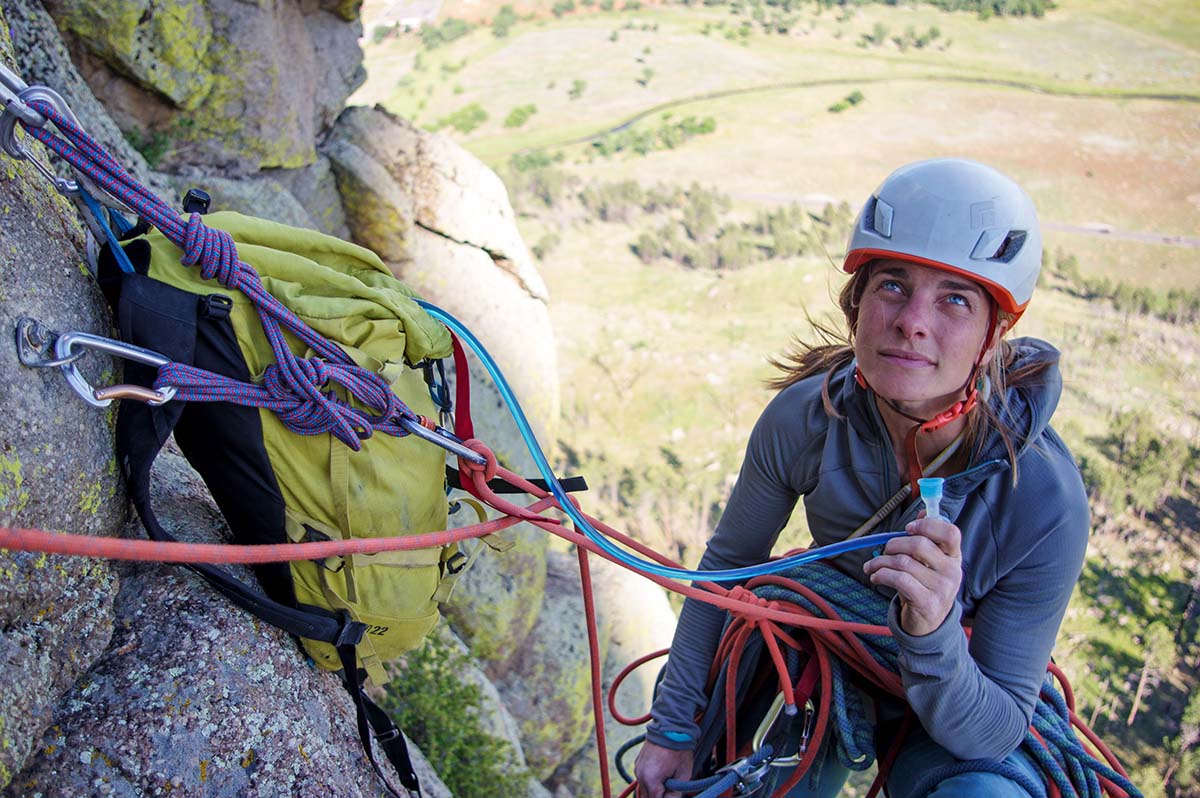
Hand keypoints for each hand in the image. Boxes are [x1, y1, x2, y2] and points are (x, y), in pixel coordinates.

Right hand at [634, 741, 693, 797]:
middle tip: (671, 788)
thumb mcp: (683, 774)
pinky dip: (650, 780)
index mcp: (651, 780)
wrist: (670, 727)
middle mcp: (640, 775)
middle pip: (648, 797)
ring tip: (667, 778)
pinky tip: (661, 773)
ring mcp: (638, 768)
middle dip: (659, 795)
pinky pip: (643, 778)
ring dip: (654, 789)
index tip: (672, 793)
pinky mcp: (638, 762)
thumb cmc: (678, 749)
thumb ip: (675, 793)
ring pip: (644, 788)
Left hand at [862, 514, 962, 636]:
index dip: (928, 525)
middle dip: (894, 544)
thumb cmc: (925, 585)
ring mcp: (941, 588)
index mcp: (954, 557)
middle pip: (919, 544)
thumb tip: (924, 510)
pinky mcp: (927, 603)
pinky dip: (881, 574)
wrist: (929, 623)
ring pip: (903, 562)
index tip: (909, 527)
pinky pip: (898, 579)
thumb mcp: (931, 563)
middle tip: (885, 550)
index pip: (950, 533)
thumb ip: (928, 538)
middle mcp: (952, 572)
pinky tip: (876, 576)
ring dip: (880, 561)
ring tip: (873, 566)